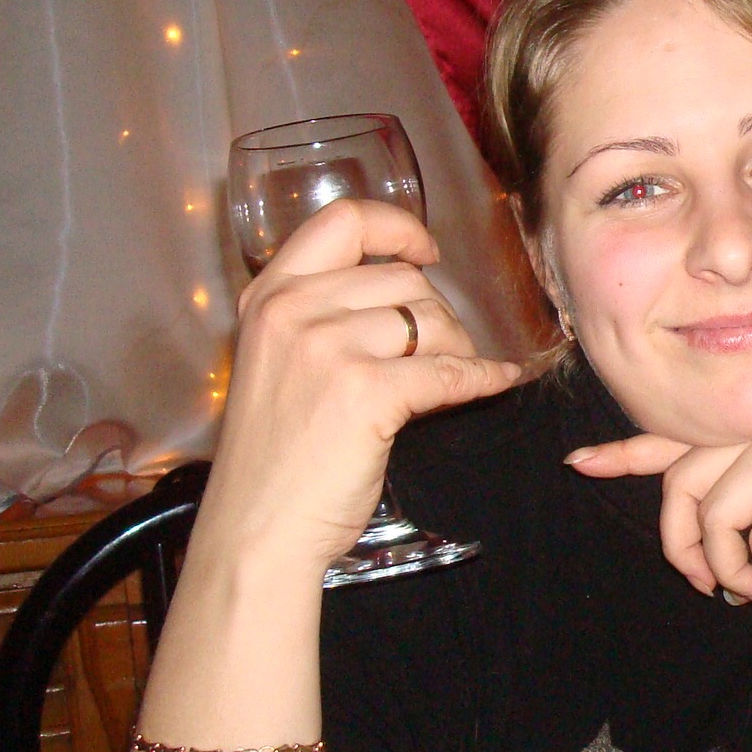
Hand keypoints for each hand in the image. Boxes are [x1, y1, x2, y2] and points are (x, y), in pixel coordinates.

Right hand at [200, 199, 523, 570]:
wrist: (257, 530)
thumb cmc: (275, 456)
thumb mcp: (277, 362)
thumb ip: (320, 316)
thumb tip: (406, 290)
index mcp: (269, 297)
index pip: (343, 221)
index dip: (397, 227)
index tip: (426, 251)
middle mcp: (293, 311)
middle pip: (402, 278)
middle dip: (436, 314)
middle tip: (437, 353)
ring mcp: (328, 349)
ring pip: (431, 319)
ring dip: (455, 347)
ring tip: (445, 378)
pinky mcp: (366, 392)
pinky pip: (450, 370)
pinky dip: (482, 376)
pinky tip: (495, 380)